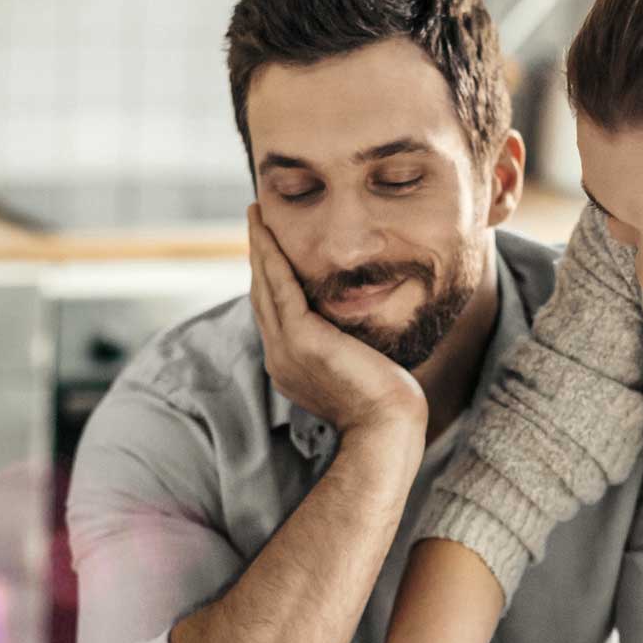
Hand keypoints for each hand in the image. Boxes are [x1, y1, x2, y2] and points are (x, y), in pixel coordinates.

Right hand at [248, 205, 425, 435]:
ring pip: (264, 286)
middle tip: (255, 219)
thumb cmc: (385, 403)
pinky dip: (271, 256)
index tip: (268, 249)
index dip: (268, 277)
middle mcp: (279, 356)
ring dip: (258, 247)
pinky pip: (280, 287)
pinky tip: (267, 232)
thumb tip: (355, 329)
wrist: (387, 427)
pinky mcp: (301, 339)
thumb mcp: (357, 368)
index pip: (273, 312)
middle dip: (257, 255)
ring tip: (256, 215)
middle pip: (261, 294)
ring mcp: (285, 348)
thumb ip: (345, 346)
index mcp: (290, 364)